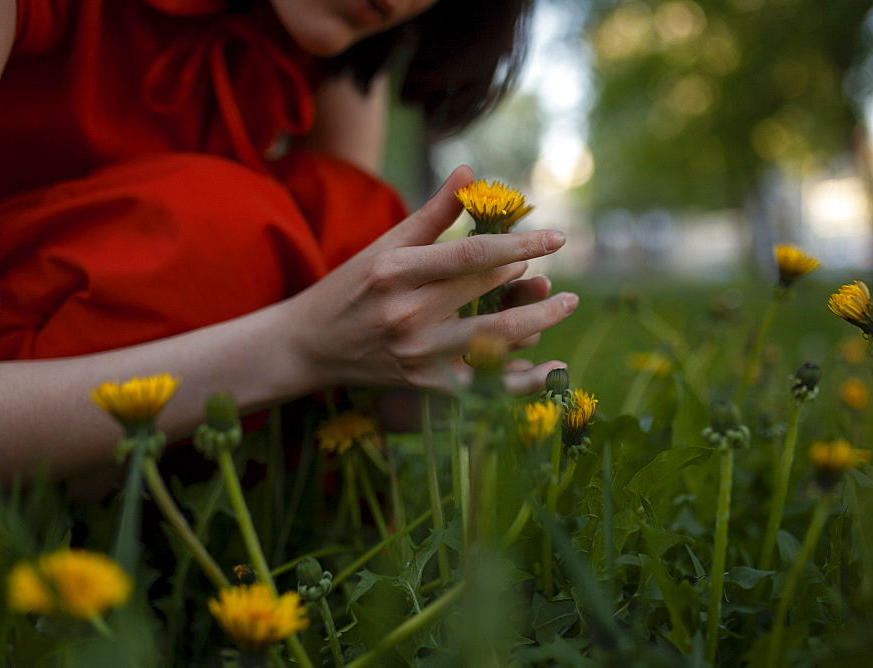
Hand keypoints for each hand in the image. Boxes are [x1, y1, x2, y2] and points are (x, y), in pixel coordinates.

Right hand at [284, 165, 578, 394]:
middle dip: (528, 280)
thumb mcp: (384, 247)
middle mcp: (405, 313)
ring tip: (564, 305)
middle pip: (485, 294)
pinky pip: (480, 385)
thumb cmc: (349, 288)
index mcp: (395, 271)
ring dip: (536, 321)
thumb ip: (431, 213)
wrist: (308, 346)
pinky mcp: (420, 384)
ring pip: (491, 339)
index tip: (557, 238)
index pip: (470, 255)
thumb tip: (469, 172)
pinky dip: (519, 380)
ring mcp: (414, 354)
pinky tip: (551, 369)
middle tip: (553, 276)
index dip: (519, 243)